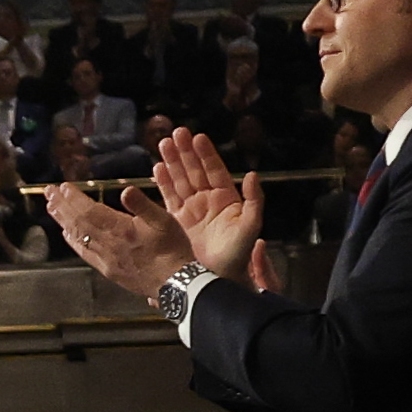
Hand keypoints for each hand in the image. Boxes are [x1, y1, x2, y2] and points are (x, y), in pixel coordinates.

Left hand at [44, 178, 191, 297]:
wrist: (176, 283)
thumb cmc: (173, 249)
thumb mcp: (165, 221)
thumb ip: (142, 205)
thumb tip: (125, 190)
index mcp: (121, 230)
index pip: (90, 211)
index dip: (75, 199)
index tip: (63, 187)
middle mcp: (108, 245)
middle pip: (78, 223)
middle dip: (62, 206)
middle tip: (49, 192)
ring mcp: (105, 259)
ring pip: (78, 237)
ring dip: (63, 221)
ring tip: (52, 207)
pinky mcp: (107, 270)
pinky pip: (84, 253)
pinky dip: (72, 240)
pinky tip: (66, 233)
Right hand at [150, 131, 264, 280]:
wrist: (216, 278)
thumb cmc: (237, 254)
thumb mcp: (250, 226)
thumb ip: (255, 201)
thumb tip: (252, 175)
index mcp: (226, 198)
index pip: (214, 170)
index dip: (206, 154)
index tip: (198, 137)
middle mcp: (207, 200)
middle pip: (194, 171)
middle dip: (185, 152)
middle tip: (176, 133)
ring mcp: (190, 209)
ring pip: (179, 180)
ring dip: (171, 162)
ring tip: (163, 144)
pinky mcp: (175, 221)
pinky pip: (168, 198)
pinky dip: (162, 183)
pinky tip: (156, 169)